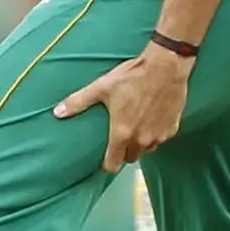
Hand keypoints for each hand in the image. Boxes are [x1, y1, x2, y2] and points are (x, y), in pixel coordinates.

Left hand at [53, 43, 194, 171]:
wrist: (166, 66)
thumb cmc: (133, 76)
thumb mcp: (102, 87)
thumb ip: (79, 102)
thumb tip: (57, 112)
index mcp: (122, 133)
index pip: (113, 164)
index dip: (107, 164)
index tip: (104, 159)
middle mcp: (142, 140)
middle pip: (131, 158)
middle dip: (125, 151)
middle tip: (120, 135)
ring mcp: (159, 135)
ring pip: (148, 148)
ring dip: (141, 142)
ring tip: (136, 125)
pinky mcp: (173, 128)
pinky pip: (161, 137)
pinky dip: (156, 132)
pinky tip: (152, 116)